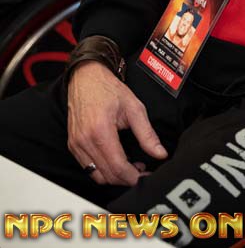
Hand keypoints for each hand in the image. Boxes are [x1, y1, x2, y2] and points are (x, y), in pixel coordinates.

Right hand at [67, 61, 167, 186]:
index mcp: (100, 131)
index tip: (146, 175)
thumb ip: (147, 133)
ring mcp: (76, 145)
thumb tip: (160, 153)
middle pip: (107, 176)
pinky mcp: (73, 146)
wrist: (86, 77)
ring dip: (114, 176)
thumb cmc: (108, 89)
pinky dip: (102, 170)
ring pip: (96, 176)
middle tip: (141, 169)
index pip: (118, 167)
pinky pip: (88, 168)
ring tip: (130, 165)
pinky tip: (115, 159)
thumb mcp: (134, 107)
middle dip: (127, 178)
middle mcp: (84, 141)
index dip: (134, 177)